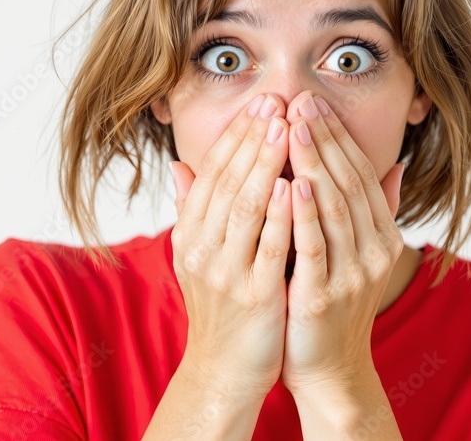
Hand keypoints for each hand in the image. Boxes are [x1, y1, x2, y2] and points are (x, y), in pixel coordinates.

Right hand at [169, 93, 292, 400]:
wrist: (225, 370)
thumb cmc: (222, 306)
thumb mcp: (200, 254)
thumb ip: (194, 208)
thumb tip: (180, 164)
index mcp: (191, 234)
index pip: (213, 173)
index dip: (236, 135)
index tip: (261, 103)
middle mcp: (201, 248)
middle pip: (228, 182)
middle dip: (253, 138)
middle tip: (276, 100)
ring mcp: (225, 272)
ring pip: (244, 207)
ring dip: (264, 165)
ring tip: (285, 128)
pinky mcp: (253, 296)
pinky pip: (266, 248)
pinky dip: (277, 215)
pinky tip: (290, 185)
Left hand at [278, 92, 405, 395]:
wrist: (328, 370)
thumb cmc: (335, 306)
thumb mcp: (360, 254)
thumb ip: (375, 210)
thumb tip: (395, 165)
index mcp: (381, 237)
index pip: (359, 174)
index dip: (337, 136)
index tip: (313, 102)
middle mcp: (372, 251)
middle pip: (348, 183)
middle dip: (324, 138)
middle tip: (301, 99)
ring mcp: (351, 275)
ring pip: (334, 207)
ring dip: (314, 163)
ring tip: (295, 126)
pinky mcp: (324, 296)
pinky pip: (314, 247)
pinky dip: (305, 213)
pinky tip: (292, 183)